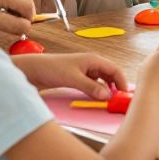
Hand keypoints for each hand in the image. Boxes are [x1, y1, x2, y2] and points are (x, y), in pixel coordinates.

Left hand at [15, 51, 129, 95]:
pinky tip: (97, 97)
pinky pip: (94, 84)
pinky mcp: (79, 78)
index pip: (114, 69)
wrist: (33, 70)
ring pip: (102, 80)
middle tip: (119, 99)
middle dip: (116, 86)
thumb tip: (106, 96)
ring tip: (109, 100)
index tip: (125, 93)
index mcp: (93, 59)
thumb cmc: (51, 68)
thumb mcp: (73, 78)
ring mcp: (85, 71)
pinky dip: (98, 91)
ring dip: (107, 89)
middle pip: (110, 75)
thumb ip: (91, 87)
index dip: (122, 81)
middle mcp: (91, 64)